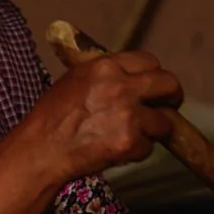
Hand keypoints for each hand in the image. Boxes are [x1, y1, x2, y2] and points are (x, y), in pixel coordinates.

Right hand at [17, 51, 183, 181]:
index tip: (154, 86)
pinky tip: (115, 151)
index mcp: (106, 66)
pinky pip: (148, 147)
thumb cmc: (51, 117)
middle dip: (172, 97)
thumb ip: (105, 75)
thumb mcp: (75, 80)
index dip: (154, 75)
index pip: (150, 61)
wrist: (41, 150)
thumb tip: (130, 77)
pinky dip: (136, 152)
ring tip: (129, 135)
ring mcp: (128, 116)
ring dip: (152, 131)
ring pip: (163, 122)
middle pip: (169, 84)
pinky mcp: (130, 142)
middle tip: (167, 107)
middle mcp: (121, 86)